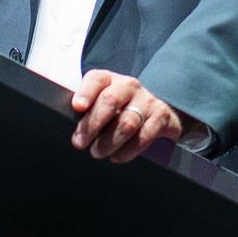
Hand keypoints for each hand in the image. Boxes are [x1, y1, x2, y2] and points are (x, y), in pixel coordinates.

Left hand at [69, 70, 186, 163]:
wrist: (154, 113)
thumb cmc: (118, 111)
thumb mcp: (99, 104)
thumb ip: (85, 113)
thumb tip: (75, 134)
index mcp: (109, 79)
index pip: (96, 80)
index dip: (86, 93)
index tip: (77, 107)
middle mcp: (129, 86)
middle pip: (110, 101)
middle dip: (92, 124)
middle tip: (80, 143)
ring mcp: (147, 100)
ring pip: (126, 123)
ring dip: (109, 142)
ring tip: (97, 152)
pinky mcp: (162, 117)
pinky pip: (144, 136)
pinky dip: (128, 151)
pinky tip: (117, 156)